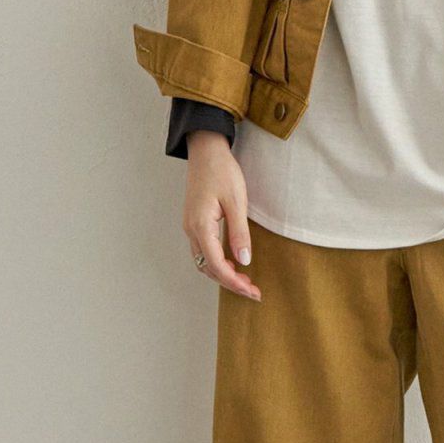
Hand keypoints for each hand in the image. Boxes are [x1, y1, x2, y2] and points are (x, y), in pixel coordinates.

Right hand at [181, 131, 260, 300]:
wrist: (206, 151)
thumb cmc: (221, 171)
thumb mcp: (236, 202)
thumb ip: (239, 233)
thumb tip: (244, 262)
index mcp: (201, 227)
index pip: (217, 266)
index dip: (235, 283)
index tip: (253, 291)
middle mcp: (191, 230)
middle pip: (208, 268)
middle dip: (230, 283)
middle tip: (253, 290)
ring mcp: (191, 227)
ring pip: (204, 261)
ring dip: (223, 274)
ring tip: (245, 280)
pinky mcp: (195, 222)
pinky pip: (204, 250)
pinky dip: (218, 262)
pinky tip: (233, 262)